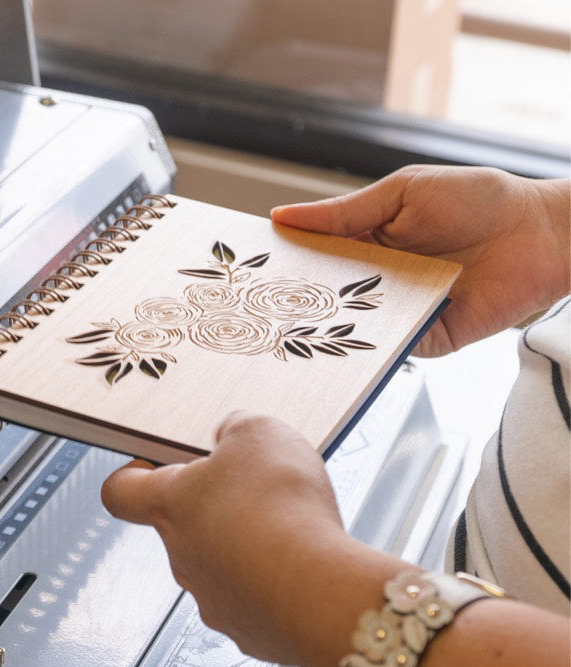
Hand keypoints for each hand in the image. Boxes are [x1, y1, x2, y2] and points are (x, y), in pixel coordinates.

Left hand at [101, 412, 411, 666]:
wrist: (319, 590)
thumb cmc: (282, 511)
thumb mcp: (260, 433)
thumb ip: (236, 427)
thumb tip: (232, 435)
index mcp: (170, 505)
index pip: (120, 492)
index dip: (131, 476)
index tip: (148, 466)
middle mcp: (181, 556)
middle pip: (183, 527)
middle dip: (216, 508)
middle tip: (254, 491)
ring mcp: (212, 598)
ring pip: (221, 565)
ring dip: (247, 547)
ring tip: (289, 530)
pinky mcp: (248, 630)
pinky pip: (256, 599)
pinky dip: (276, 583)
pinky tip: (303, 565)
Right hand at [271, 166, 570, 356]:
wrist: (541, 233)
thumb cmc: (479, 201)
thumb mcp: (402, 193)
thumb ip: (344, 212)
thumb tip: (284, 216)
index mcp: (368, 245)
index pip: (316, 258)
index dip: (286, 263)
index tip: (252, 268)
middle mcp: (378, 283)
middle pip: (326, 298)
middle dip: (296, 301)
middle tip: (257, 304)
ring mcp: (400, 314)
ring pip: (351, 327)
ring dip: (325, 326)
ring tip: (287, 327)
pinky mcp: (424, 340)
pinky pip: (387, 347)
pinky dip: (368, 345)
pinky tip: (344, 340)